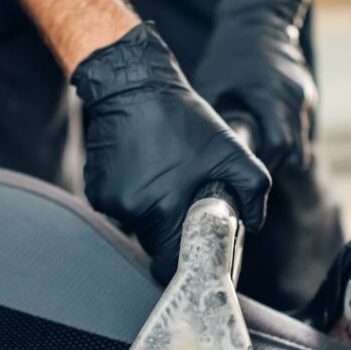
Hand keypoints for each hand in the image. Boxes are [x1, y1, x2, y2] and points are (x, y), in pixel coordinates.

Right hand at [72, 22, 270, 282]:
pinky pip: (118, 207)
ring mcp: (109, 201)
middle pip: (153, 244)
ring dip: (151, 211)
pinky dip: (131, 196)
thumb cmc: (183, 118)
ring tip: (163, 175)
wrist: (132, 86)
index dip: (183, 260)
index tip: (192, 247)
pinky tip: (141, 168)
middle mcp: (132, 211)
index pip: (169, 263)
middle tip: (184, 199)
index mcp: (164, 208)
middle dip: (170, 230)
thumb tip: (254, 223)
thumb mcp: (230, 150)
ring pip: (136, 224)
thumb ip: (253, 191)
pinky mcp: (95, 189)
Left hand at [193, 0, 317, 170]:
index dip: (263, 164)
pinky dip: (285, 130)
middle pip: (296, 151)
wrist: (259, 16)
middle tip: (253, 168)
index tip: (247, 173)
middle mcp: (294, 99)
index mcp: (272, 98)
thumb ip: (209, 119)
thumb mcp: (211, 84)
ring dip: (282, 149)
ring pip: (300, 139)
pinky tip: (265, 125)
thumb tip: (195, 153)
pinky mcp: (306, 92)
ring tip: (258, 148)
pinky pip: (299, 122)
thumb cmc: (229, 52)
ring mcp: (304, 95)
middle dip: (276, 164)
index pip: (278, 147)